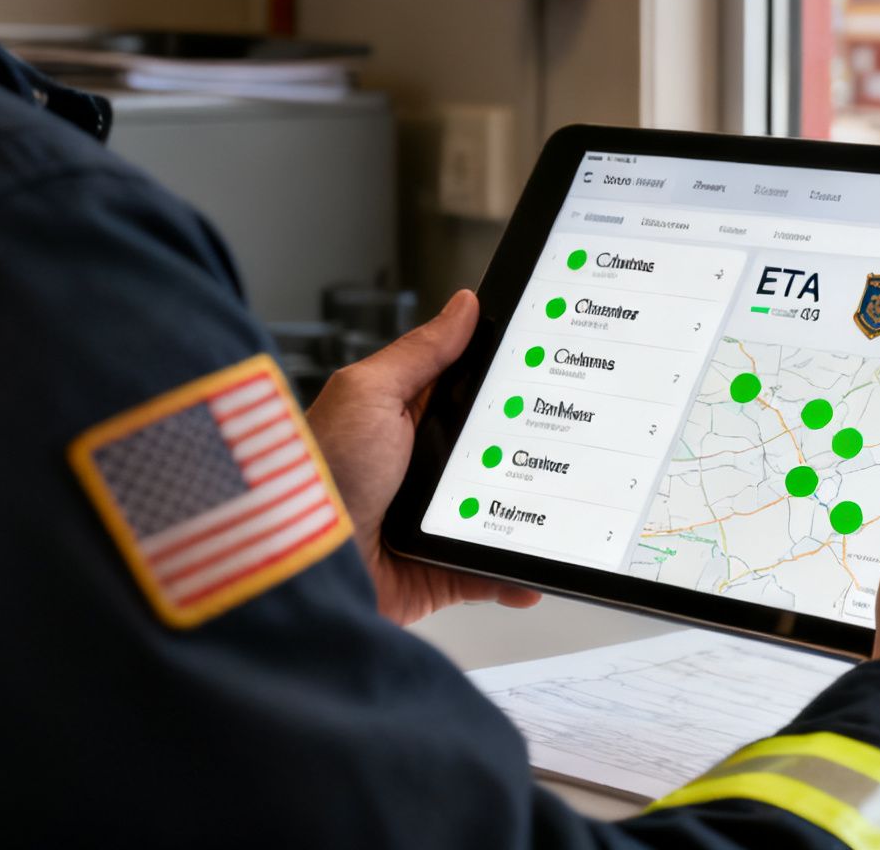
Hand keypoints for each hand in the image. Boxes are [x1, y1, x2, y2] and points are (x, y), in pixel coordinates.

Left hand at [306, 289, 542, 624]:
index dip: (511, 381)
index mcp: (407, 418)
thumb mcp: (369, 393)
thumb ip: (421, 351)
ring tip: (571, 504)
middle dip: (533, 448)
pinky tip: (541, 569)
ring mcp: (435, 519)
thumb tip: (463, 305)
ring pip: (501, 510)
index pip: (472, 390)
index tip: (554, 368)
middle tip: (577, 438)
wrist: (302, 559)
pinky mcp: (439, 568)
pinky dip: (517, 574)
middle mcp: (423, 467)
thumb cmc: (323, 471)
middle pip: (497, 450)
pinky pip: (490, 571)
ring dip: (533, 512)